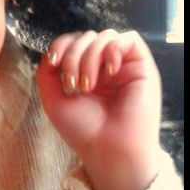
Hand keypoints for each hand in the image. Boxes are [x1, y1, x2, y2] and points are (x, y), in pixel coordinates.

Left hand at [36, 29, 161, 189]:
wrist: (108, 152)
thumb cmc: (83, 131)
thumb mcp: (54, 99)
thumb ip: (46, 72)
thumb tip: (51, 50)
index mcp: (88, 73)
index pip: (74, 42)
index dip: (61, 44)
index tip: (53, 63)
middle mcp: (106, 68)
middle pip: (87, 37)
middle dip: (73, 55)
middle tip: (72, 84)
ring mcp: (125, 67)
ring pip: (105, 36)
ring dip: (89, 56)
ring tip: (87, 85)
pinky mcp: (143, 68)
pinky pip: (131, 39)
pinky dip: (113, 49)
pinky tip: (109, 71)